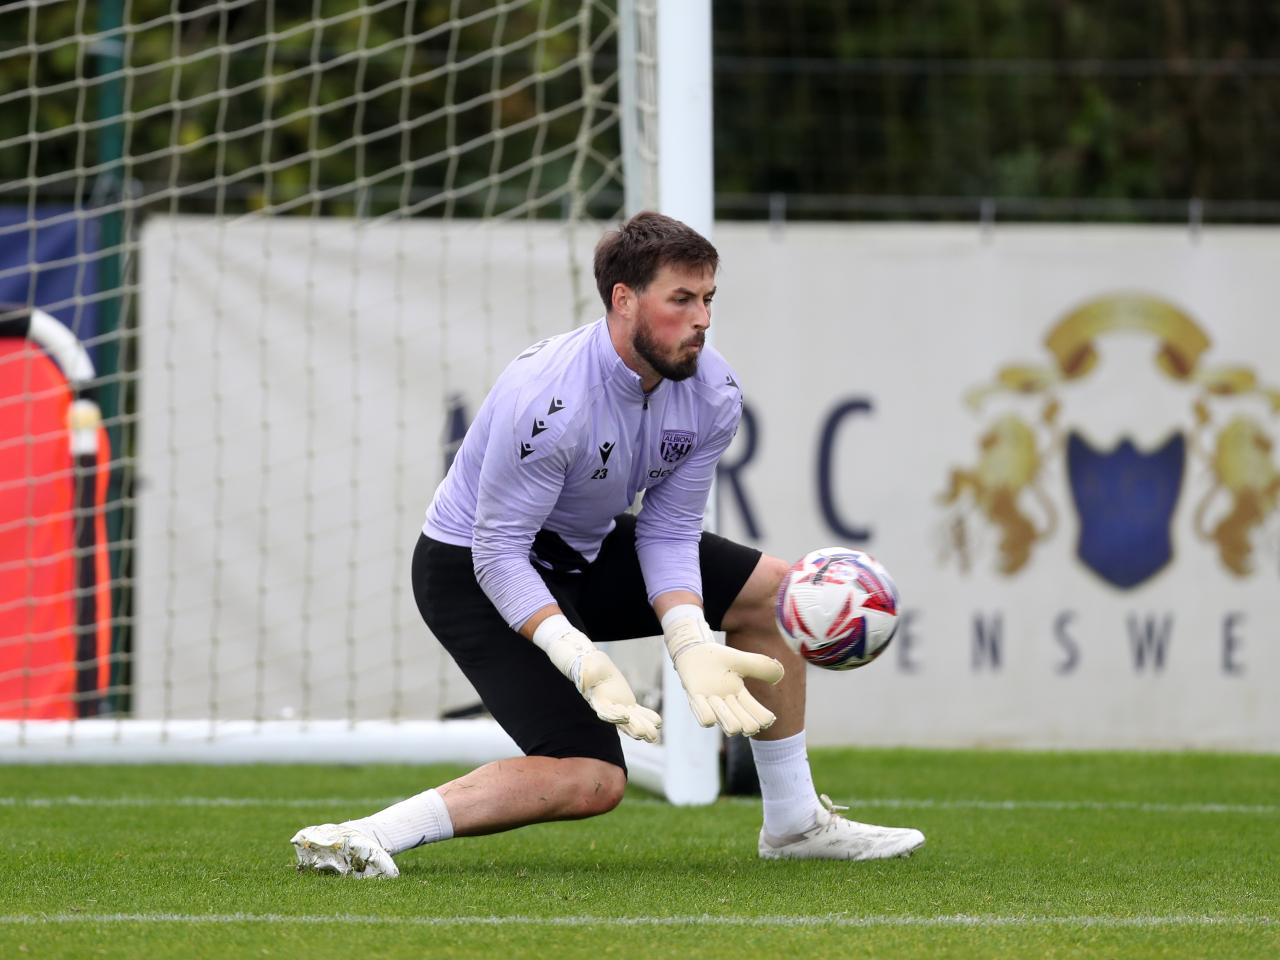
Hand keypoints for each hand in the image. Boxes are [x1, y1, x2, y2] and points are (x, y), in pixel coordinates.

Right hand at [531, 614, 661, 742]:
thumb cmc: (590, 667)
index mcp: (597, 701)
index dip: (614, 715)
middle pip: (621, 721)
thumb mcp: (587, 667)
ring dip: (643, 727)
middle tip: (642, 734)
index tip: (626, 717)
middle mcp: (609, 709)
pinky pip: (638, 713)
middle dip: (631, 728)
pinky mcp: (628, 705)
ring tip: (653, 736)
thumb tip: (583, 676)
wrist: (597, 670)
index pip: (605, 712)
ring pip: (632, 720)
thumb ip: (586, 674)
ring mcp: (619, 708)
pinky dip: (648, 717)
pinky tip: (658, 722)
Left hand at [661, 606, 783, 736]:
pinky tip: (702, 698)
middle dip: (747, 721)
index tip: (762, 711)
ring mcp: (713, 707)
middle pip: (747, 728)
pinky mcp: (697, 703)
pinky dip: (707, 712)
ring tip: (716, 698)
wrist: (693, 651)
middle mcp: (729, 706)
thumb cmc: (718, 658)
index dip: (763, 718)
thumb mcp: (741, 661)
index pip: (760, 717)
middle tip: (736, 701)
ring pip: (730, 729)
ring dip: (727, 715)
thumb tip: (781, 674)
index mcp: (742, 696)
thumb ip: (761, 666)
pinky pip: (706, 721)